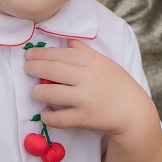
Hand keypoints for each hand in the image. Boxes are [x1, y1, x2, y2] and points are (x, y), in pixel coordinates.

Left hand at [25, 39, 155, 137]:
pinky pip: (57, 118)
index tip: (30, 54)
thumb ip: (85, 52)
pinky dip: (47, 115)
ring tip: (35, 92)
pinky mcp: (83, 119)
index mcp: (93, 62)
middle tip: (27, 68)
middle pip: (52, 70)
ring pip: (50, 94)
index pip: (61, 54)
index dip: (42, 53)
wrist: (133, 113)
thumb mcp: (105, 63)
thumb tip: (68, 41)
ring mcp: (84, 99)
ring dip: (37, 92)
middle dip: (34, 68)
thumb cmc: (118, 85)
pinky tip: (46, 111)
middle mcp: (88, 78)